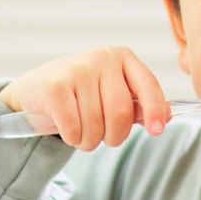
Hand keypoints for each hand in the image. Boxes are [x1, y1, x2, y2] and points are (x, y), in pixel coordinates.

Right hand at [0, 47, 169, 150]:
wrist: (34, 89)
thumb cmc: (80, 94)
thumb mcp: (111, 92)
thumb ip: (137, 104)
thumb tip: (167, 116)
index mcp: (122, 57)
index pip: (148, 84)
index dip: (155, 110)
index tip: (156, 131)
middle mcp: (101, 58)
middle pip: (120, 113)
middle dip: (114, 137)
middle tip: (104, 138)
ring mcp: (77, 69)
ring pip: (96, 126)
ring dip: (90, 141)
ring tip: (81, 133)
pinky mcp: (54, 86)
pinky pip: (74, 128)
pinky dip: (73, 139)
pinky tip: (68, 131)